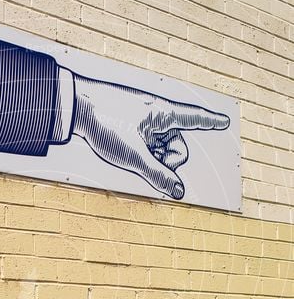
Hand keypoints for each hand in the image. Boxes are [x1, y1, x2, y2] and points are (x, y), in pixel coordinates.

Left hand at [72, 76, 229, 199]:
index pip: (195, 118)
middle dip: (166, 158)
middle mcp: (157, 111)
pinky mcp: (129, 119)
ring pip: (159, 144)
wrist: (74, 106)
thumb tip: (178, 191)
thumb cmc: (106, 125)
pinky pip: (145, 139)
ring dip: (151, 155)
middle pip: (176, 142)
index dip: (211, 122)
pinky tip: (123, 147)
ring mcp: (142, 116)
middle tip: (145, 160)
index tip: (225, 120)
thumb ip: (158, 175)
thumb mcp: (134, 156)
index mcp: (164, 113)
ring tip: (129, 151)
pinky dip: (140, 149)